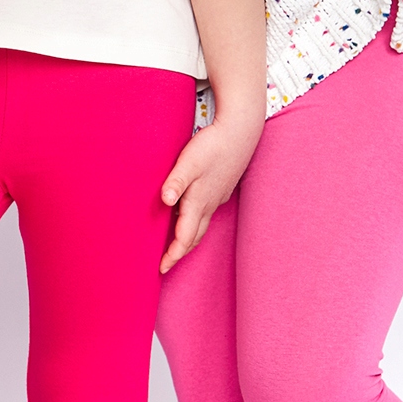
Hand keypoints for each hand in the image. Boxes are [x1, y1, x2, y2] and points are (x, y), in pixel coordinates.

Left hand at [158, 112, 261, 272]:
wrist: (241, 132)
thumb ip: (176, 181)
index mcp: (198, 202)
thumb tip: (165, 201)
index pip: (184, 238)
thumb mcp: (189, 162)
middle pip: (194, 237)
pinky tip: (188, 214)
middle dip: (180, 253)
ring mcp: (216, 197)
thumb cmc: (213, 146)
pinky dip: (195, 222)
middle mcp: (209, 204)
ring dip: (188, 239)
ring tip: (175, 246)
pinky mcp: (219, 188)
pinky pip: (206, 213)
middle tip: (166, 264)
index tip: (161, 269)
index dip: (173, 255)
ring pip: (201, 226)